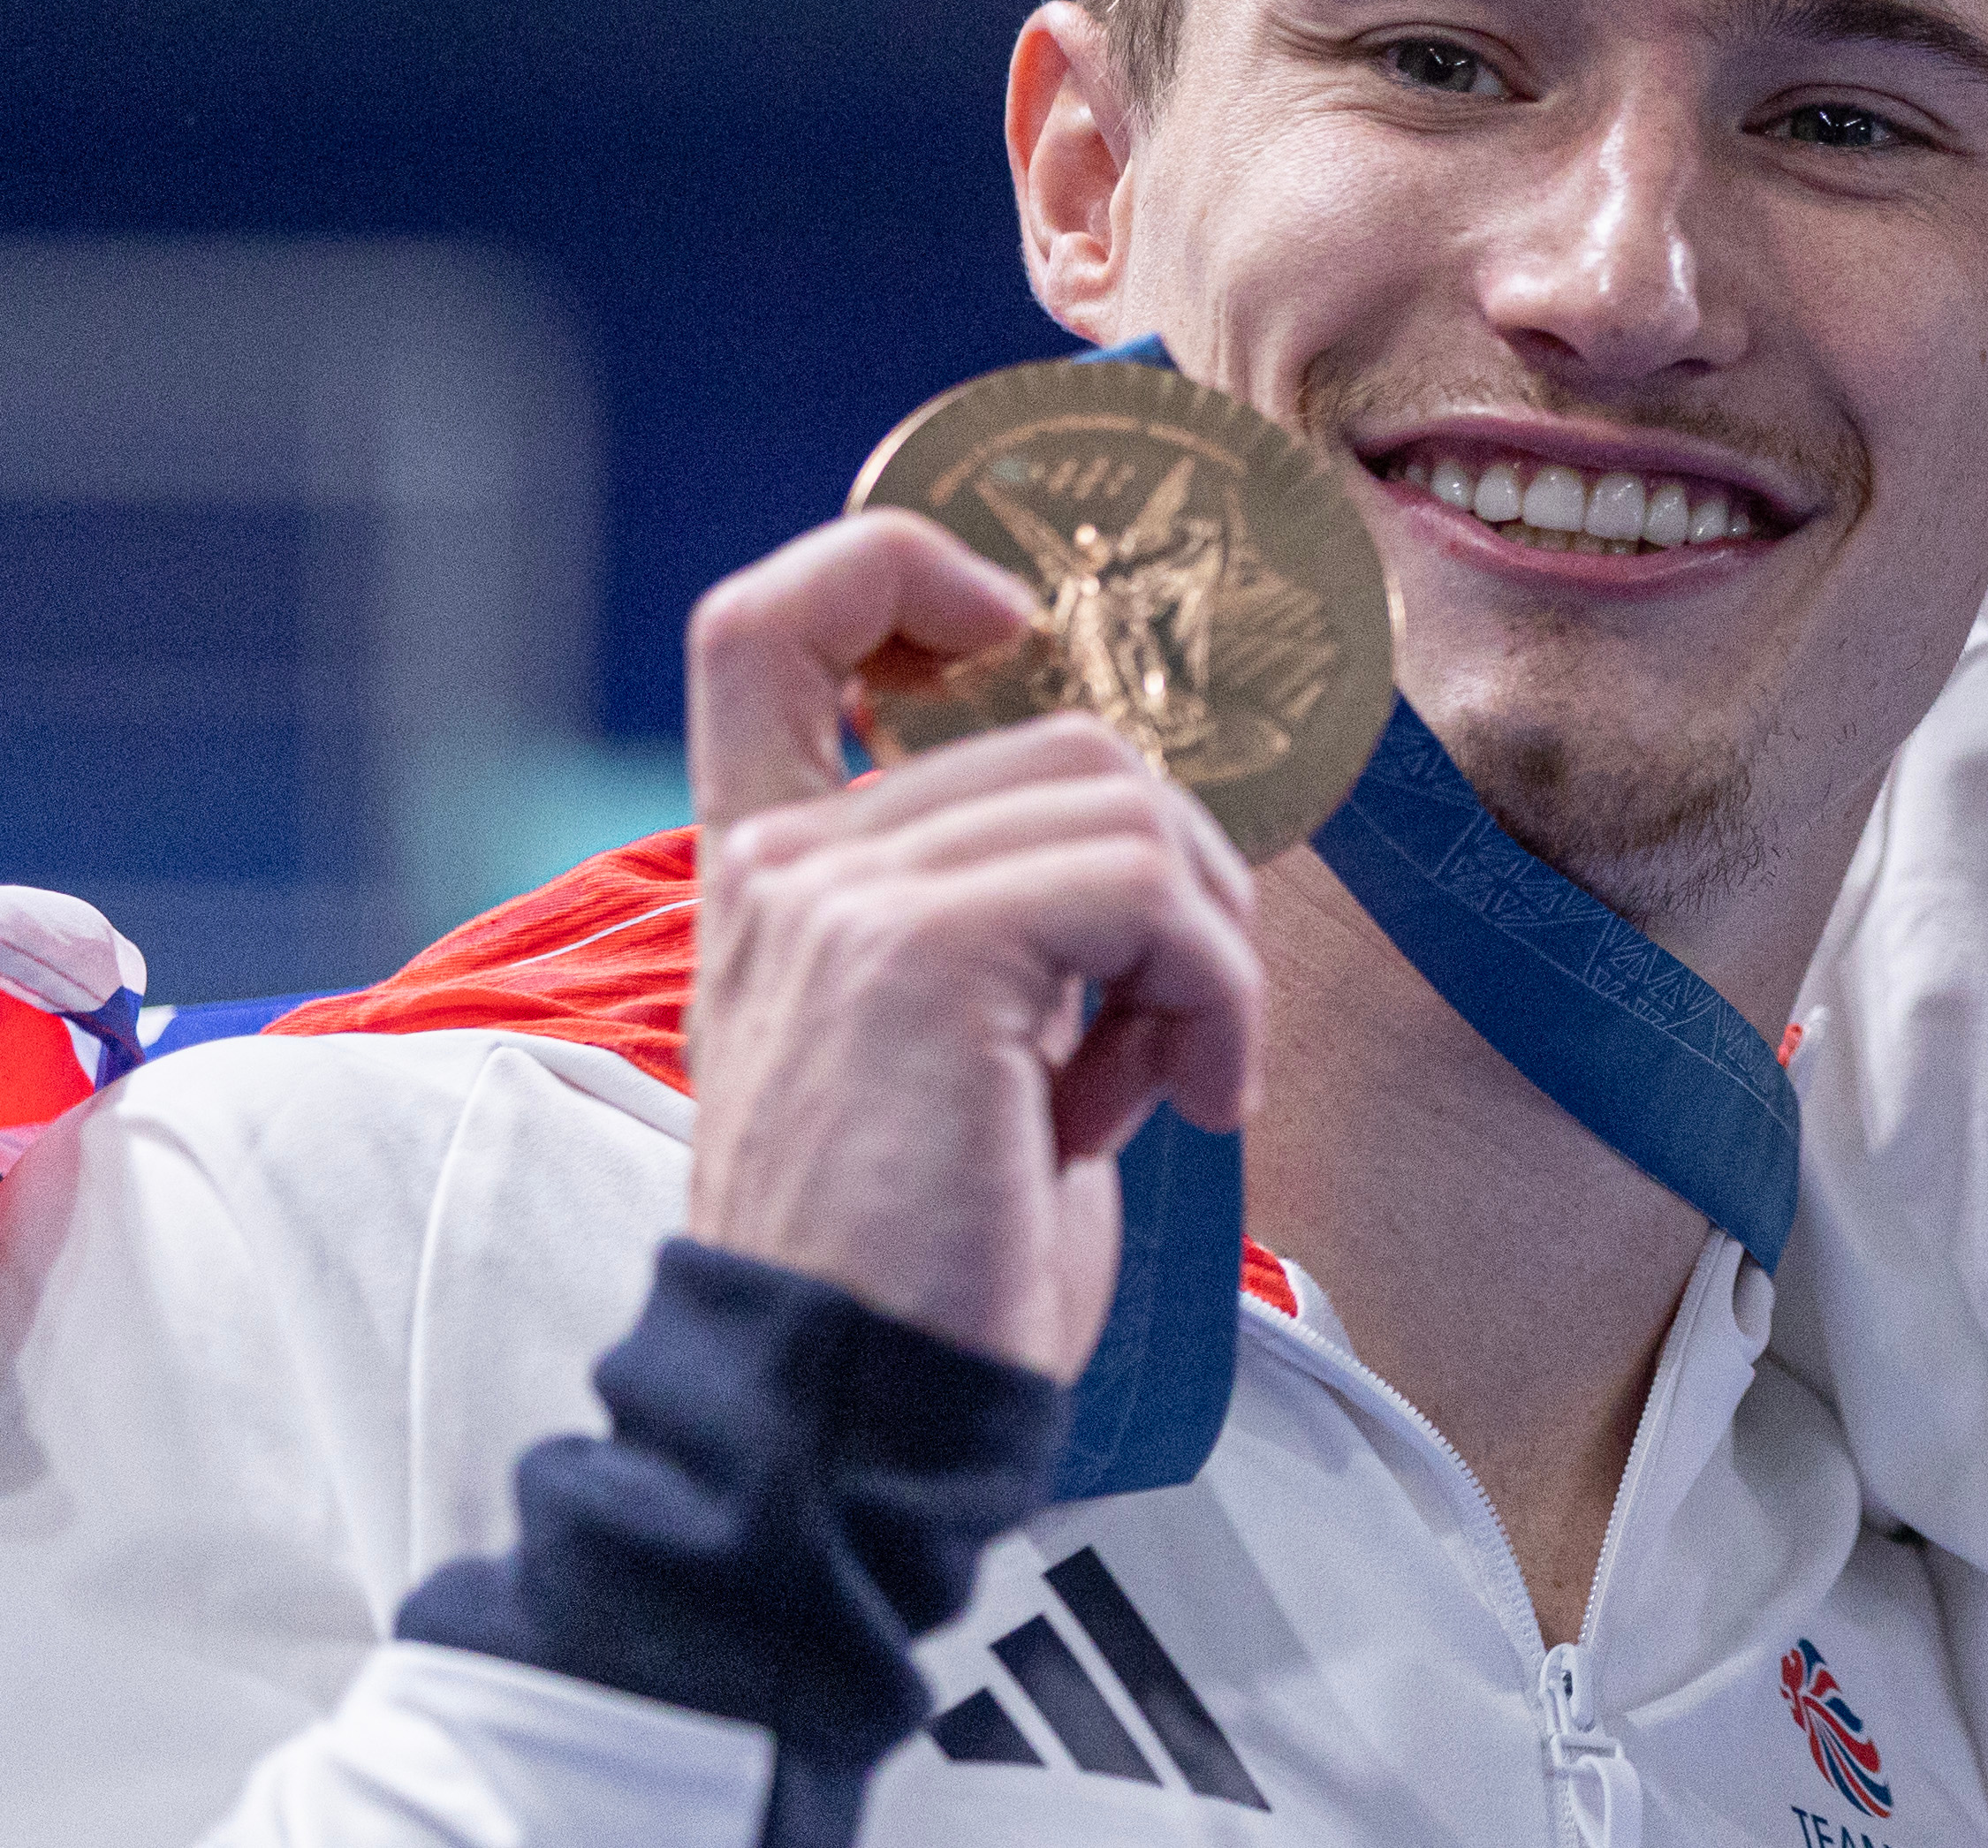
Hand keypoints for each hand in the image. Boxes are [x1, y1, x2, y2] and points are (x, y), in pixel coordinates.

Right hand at [680, 511, 1262, 1378]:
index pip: (771, 625)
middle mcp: (782, 866)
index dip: (902, 568)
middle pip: (1060, 731)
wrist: (859, 1419)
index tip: (1017, 640)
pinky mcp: (916, 952)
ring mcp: (834, 896)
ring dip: (1206, 940)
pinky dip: (1216, 991)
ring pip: (1123, 800)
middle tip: (1179, 1017)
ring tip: (1175, 1070)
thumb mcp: (969, 1049)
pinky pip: (1148, 891)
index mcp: (774, 876)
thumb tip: (1166, 838)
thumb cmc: (935, 1264)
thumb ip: (1013, 918)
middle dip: (1176, 869)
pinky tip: (1185, 1097)